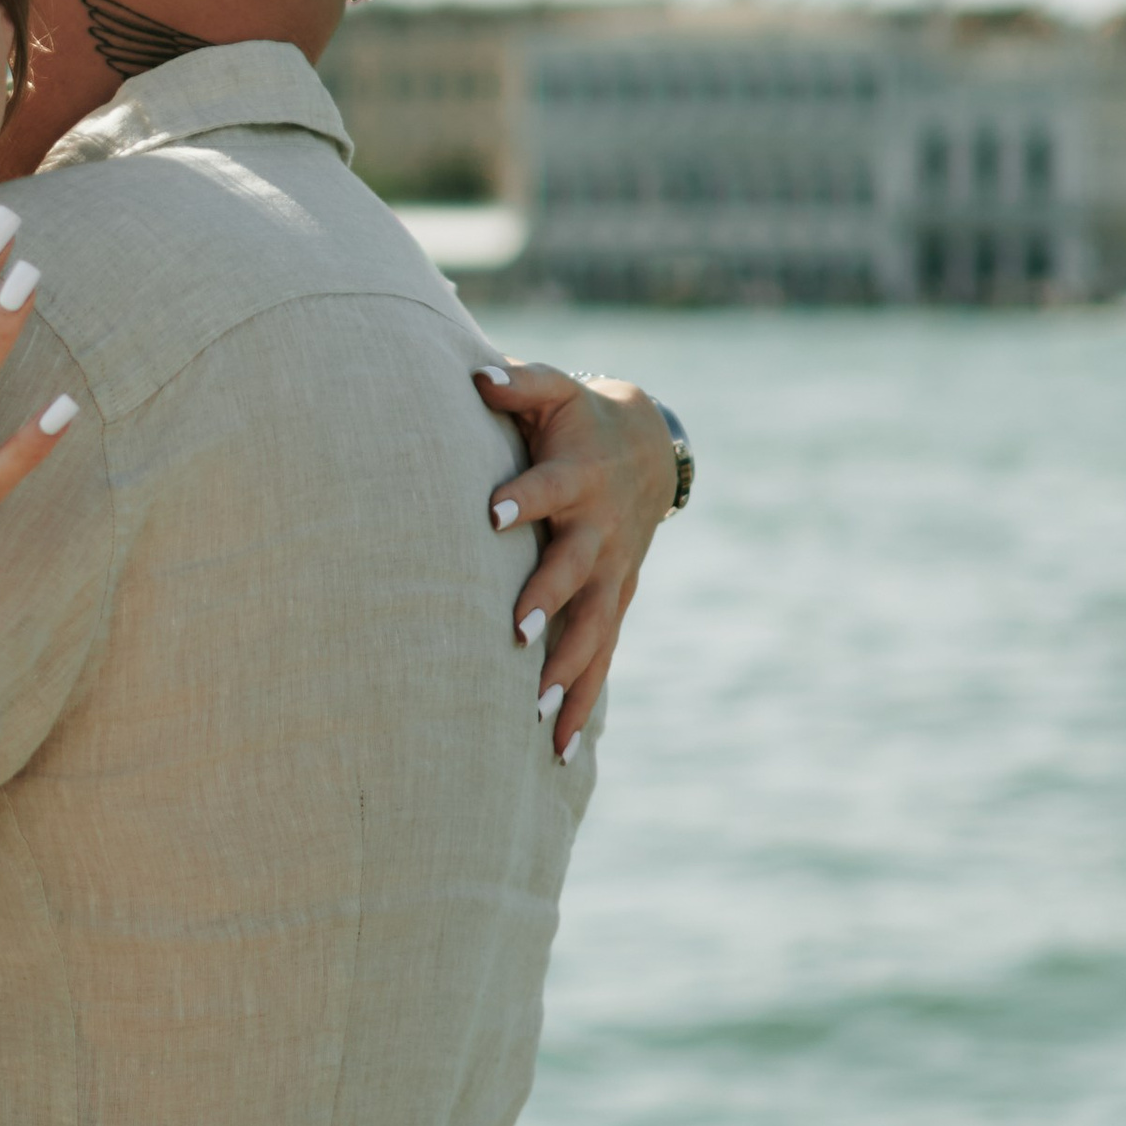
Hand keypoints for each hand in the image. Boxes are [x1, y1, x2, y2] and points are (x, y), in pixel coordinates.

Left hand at [472, 360, 676, 759]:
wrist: (650, 449)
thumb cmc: (577, 419)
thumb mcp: (553, 389)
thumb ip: (517, 382)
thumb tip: (475, 375)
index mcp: (575, 478)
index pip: (545, 488)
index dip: (521, 499)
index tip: (489, 512)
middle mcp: (596, 531)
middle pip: (572, 570)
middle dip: (547, 602)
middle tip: (517, 633)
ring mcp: (610, 574)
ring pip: (592, 628)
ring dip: (565, 669)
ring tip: (534, 713)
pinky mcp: (614, 601)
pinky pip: (600, 658)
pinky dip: (581, 702)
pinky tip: (556, 750)